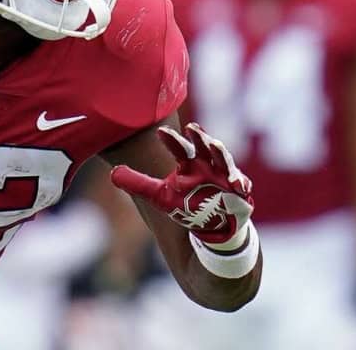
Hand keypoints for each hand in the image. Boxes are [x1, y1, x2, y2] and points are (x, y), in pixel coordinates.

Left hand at [111, 123, 253, 248]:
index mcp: (190, 163)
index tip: (161, 131)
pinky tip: (238, 185)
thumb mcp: (159, 196)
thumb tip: (113, 173)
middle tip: (192, 127)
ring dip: (221, 153)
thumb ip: (138, 184)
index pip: (180, 147)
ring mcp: (225, 178)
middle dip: (200, 137)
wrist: (212, 227)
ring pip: (225, 161)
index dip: (171, 139)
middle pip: (205, 147)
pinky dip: (240, 184)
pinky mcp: (240, 194)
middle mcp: (208, 165)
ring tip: (215, 145)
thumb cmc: (186, 205)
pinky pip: (242, 187)